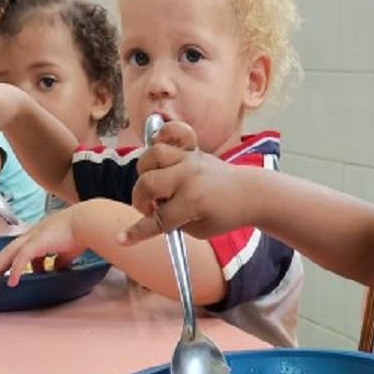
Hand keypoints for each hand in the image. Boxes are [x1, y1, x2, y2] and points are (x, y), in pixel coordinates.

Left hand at [0, 208, 83, 286]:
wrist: (85, 222)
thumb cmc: (81, 231)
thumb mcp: (68, 250)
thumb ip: (60, 260)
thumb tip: (56, 269)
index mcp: (41, 233)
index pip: (23, 246)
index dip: (15, 258)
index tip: (11, 270)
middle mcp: (33, 234)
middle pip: (10, 249)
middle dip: (0, 262)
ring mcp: (33, 237)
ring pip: (10, 252)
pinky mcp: (35, 243)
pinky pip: (21, 259)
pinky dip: (15, 270)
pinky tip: (12, 281)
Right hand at [121, 120, 250, 244]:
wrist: (250, 193)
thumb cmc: (227, 215)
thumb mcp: (201, 229)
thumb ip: (175, 222)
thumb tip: (153, 214)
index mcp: (193, 201)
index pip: (159, 219)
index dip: (138, 232)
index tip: (123, 239)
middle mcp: (188, 176)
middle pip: (148, 184)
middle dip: (141, 201)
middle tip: (150, 210)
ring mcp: (190, 160)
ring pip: (153, 156)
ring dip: (145, 173)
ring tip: (154, 186)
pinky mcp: (192, 150)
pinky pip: (171, 134)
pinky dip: (161, 139)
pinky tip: (160, 157)